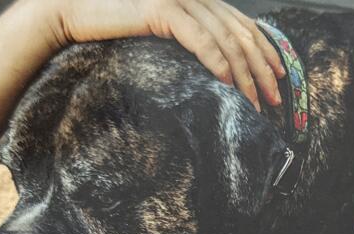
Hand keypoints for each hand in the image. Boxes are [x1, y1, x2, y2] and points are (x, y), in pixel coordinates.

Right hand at [35, 0, 283, 109]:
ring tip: (253, 103)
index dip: (267, 52)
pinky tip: (227, 83)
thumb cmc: (116, 30)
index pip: (245, 25)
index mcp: (199, 0)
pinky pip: (199, 37)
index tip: (279, 80)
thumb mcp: (163, 39)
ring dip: (243, 74)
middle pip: (242, 33)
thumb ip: (191, 44)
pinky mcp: (161, 8)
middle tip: (275, 100)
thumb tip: (220, 73)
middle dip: (262, 69)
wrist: (74, 13)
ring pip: (225, 39)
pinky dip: (217, 61)